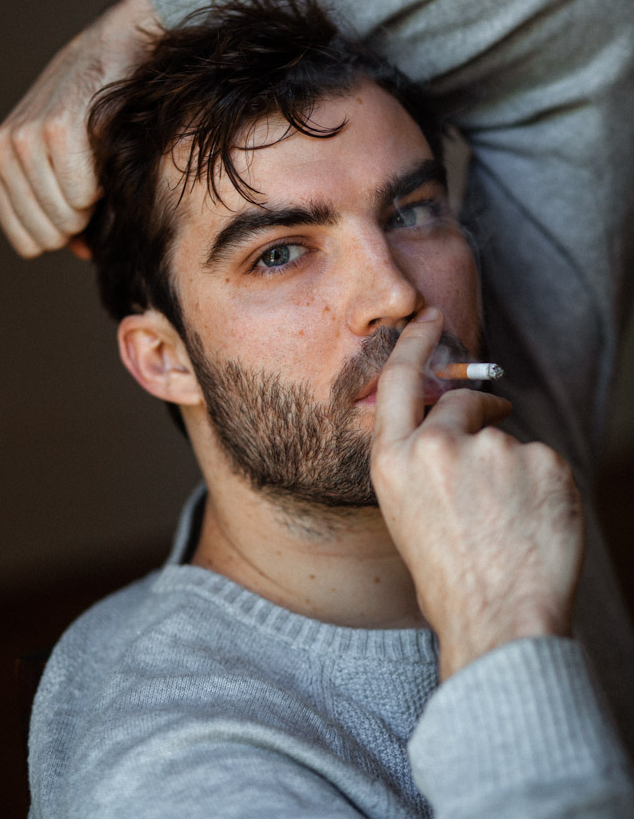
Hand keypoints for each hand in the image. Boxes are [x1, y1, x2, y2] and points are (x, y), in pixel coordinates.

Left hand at [0, 0, 158, 257]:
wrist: (117, 49)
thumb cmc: (96, 114)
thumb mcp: (67, 166)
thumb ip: (67, 215)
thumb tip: (83, 253)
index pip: (27, 243)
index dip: (64, 232)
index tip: (80, 203)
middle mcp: (1, 153)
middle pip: (46, 236)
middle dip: (78, 221)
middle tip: (91, 182)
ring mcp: (24, 140)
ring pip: (64, 219)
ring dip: (92, 202)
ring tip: (96, 165)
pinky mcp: (54, 131)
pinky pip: (81, 195)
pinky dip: (103, 185)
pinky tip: (103, 152)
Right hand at [371, 308, 584, 680]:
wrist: (500, 621)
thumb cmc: (449, 580)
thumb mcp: (405, 515)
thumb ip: (418, 463)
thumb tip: (445, 431)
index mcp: (395, 461)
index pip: (399, 380)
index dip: (415, 343)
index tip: (431, 318)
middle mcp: (438, 445)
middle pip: (462, 402)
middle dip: (480, 412)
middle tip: (492, 446)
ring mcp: (494, 451)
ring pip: (509, 440)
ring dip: (512, 468)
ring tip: (510, 524)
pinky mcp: (543, 461)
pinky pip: (545, 462)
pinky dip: (543, 486)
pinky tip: (535, 525)